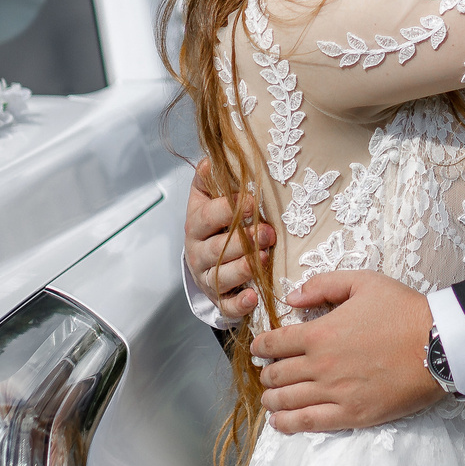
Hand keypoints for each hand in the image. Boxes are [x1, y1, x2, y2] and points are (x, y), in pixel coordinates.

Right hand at [185, 159, 271, 322]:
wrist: (206, 262)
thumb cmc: (214, 226)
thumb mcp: (207, 201)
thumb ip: (209, 182)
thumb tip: (209, 159)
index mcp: (196, 226)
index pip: (208, 217)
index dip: (229, 209)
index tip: (254, 201)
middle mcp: (198, 254)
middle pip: (218, 249)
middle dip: (245, 240)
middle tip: (269, 233)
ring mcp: (208, 279)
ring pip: (223, 276)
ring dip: (246, 267)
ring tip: (265, 258)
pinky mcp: (219, 301)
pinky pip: (227, 306)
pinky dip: (241, 304)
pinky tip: (255, 296)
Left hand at [248, 271, 444, 433]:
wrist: (438, 345)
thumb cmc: (404, 311)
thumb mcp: (364, 282)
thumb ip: (323, 285)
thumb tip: (292, 298)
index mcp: (320, 333)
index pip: (274, 344)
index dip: (260, 347)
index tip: (259, 349)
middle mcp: (320, 365)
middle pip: (276, 375)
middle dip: (266, 374)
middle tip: (268, 373)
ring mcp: (335, 393)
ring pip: (286, 401)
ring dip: (271, 400)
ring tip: (270, 398)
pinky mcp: (351, 415)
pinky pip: (308, 424)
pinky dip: (286, 424)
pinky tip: (279, 422)